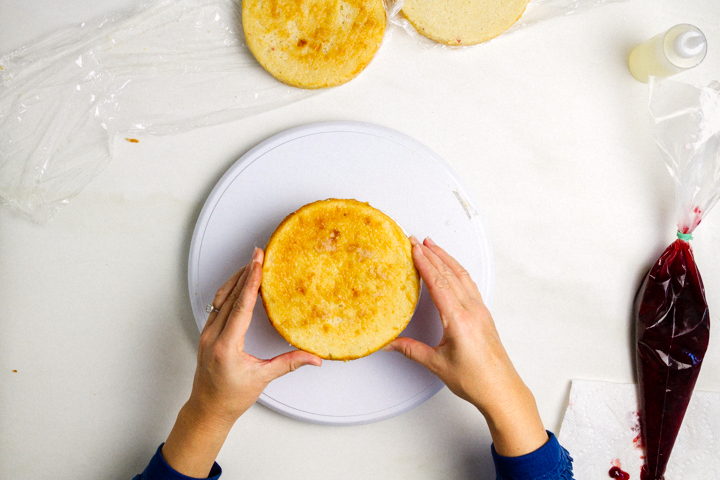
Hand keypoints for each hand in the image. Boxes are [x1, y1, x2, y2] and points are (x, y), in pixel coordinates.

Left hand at [162, 248, 321, 476]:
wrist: (207, 409)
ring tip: (251, 263)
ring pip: (222, 298)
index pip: (241, 305)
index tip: (258, 262)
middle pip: (231, 296)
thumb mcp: (262, 379)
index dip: (251, 281)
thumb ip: (289, 364)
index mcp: (226, 345)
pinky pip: (218, 305)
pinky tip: (239, 284)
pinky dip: (230, 291)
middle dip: (246, 272)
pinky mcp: (207, 333)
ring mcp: (207, 333)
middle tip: (259, 253)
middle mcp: (213, 336)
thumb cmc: (230, 397)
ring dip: (237, 279)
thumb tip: (315, 358)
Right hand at [385, 236, 546, 456]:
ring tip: (433, 246)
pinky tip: (452, 268)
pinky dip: (457, 270)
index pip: (438, 283)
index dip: (425, 263)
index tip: (413, 248)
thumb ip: (412, 350)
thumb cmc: (476, 380)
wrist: (502, 390)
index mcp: (459, 320)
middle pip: (449, 274)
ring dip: (446, 258)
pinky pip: (469, 285)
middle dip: (432, 254)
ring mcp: (480, 311)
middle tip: (416, 240)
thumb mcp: (437, 364)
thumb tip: (390, 343)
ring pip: (461, 276)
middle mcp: (472, 311)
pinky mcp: (484, 315)